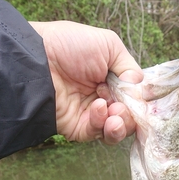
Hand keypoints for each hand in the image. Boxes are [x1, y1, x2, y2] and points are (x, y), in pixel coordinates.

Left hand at [30, 21, 142, 144]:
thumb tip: (139, 90)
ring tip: (114, 112)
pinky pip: (98, 134)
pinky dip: (101, 123)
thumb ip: (129, 68)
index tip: (139, 99)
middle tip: (121, 106)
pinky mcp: (79, 129)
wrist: (38, 61)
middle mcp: (104, 99)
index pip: (134, 100)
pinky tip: (97, 108)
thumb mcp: (109, 45)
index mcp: (112, 80)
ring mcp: (92, 116)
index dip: (139, 103)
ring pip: (116, 131)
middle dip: (130, 115)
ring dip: (120, 123)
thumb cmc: (69, 46)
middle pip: (129, 119)